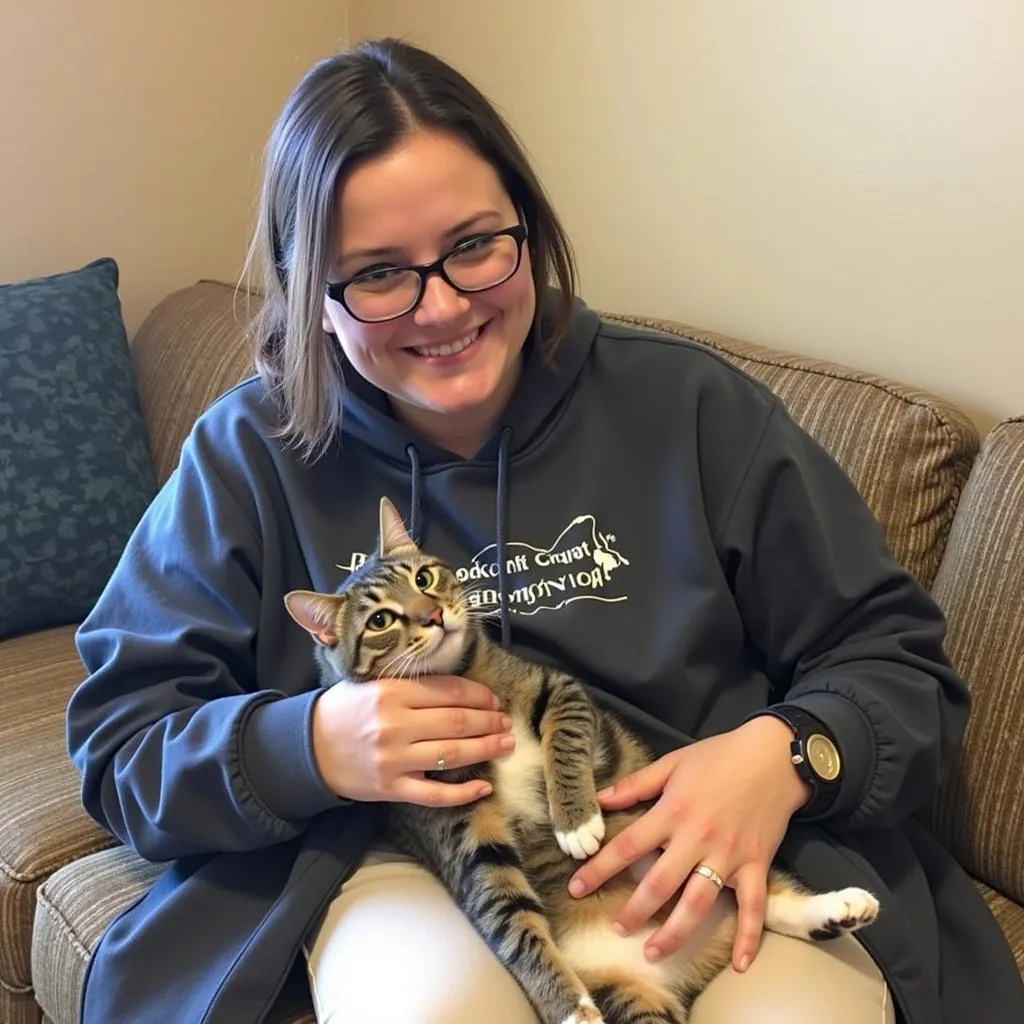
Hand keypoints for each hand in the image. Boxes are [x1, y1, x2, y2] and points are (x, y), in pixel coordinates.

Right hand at [311, 675, 514, 806]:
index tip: (493, 698)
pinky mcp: (390, 789)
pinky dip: (462, 793)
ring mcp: (394, 760)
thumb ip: (412, 685)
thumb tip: (460, 689)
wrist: (307, 747)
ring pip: (452, 755)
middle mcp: (395, 725)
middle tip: (507, 721)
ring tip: (506, 743)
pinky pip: (434, 794)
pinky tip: (484, 787)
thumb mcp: (373, 684)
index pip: (448, 691)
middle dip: (489, 721)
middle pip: (456, 722)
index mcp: (392, 692)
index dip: (478, 695)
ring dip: (485, 748)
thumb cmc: (345, 710)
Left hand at [567, 717, 809, 970]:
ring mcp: (729, 856)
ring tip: (654, 952)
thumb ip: (636, 784)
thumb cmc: (720, 756)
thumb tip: (600, 799)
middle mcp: (697, 838)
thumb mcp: (672, 762)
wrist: (775, 756)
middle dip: (634, 910)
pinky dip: (750, 937)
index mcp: (673, 811)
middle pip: (660, 883)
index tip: (576, 888)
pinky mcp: (757, 865)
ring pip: (698, 903)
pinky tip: (739, 965)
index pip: (628, 845)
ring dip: (675, 932)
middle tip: (616, 929)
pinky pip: (754, 907)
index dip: (600, 869)